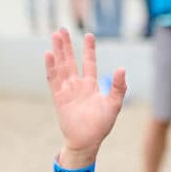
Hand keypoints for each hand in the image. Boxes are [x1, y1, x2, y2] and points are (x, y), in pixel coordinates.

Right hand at [44, 30, 126, 157]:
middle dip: (67, 46)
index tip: (88, 34)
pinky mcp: (58, 97)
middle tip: (62, 29)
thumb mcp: (114, 104)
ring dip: (58, 51)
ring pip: (61, 66)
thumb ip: (118, 87)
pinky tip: (49, 54)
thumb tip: (122, 68)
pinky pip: (53, 79)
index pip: (89, 63)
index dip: (89, 49)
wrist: (87, 141)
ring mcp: (66, 90)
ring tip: (55, 35)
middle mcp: (77, 85)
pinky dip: (51, 67)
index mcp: (90, 85)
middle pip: (70, 61)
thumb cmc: (101, 125)